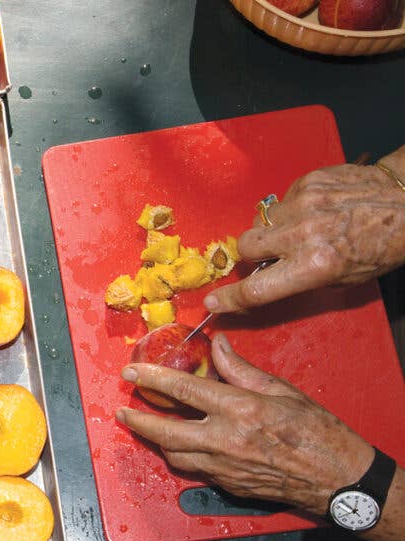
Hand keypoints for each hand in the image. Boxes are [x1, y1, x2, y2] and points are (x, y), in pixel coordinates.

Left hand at [115, 333, 373, 515]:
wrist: (338, 479)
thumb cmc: (317, 432)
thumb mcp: (281, 390)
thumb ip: (241, 369)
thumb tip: (216, 345)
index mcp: (240, 410)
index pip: (183, 389)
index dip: (152, 379)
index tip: (131, 372)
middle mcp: (226, 440)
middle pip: (166, 431)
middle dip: (138, 420)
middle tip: (121, 410)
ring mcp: (224, 467)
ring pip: (175, 455)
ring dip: (156, 440)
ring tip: (144, 426)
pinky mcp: (228, 485)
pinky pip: (194, 470)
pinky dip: (182, 456)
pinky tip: (179, 446)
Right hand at [205, 160, 404, 313]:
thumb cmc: (382, 246)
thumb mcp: (345, 278)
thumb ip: (302, 280)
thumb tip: (268, 280)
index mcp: (316, 265)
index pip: (257, 290)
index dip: (230, 299)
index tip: (214, 303)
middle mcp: (304, 234)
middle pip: (246, 247)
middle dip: (251, 254)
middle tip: (269, 255)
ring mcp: (303, 203)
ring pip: (259, 222)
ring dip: (269, 230)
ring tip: (296, 229)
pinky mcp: (306, 182)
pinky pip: (280, 200)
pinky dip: (289, 209)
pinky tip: (313, 210)